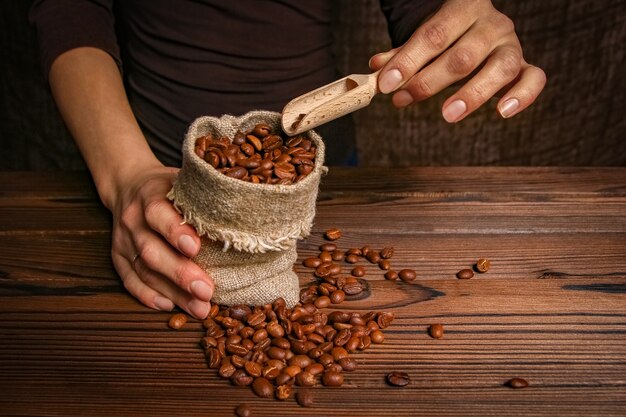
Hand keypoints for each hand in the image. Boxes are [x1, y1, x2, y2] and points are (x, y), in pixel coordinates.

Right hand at [109, 165, 214, 318]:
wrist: (129, 184)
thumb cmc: (169, 186)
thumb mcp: (184, 180)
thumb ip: (206, 194)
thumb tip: (245, 207)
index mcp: (150, 195)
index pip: (158, 213)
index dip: (175, 231)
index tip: (196, 248)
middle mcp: (133, 219)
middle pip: (151, 250)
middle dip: (179, 273)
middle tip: (206, 291)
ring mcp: (123, 240)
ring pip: (144, 270)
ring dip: (172, 291)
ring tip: (198, 307)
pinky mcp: (118, 256)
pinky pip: (129, 280)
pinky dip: (148, 295)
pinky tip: (169, 306)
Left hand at [369, 0, 545, 121]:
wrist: (473, 25)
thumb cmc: (444, 36)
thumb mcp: (421, 40)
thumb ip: (401, 54)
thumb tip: (376, 68)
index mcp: (462, 8)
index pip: (434, 34)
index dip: (408, 61)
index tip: (386, 84)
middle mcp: (491, 24)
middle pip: (463, 56)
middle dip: (429, 81)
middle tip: (403, 101)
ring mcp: (511, 44)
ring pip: (499, 68)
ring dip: (472, 93)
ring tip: (448, 115)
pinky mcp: (524, 65)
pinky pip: (534, 78)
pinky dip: (523, 96)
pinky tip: (502, 112)